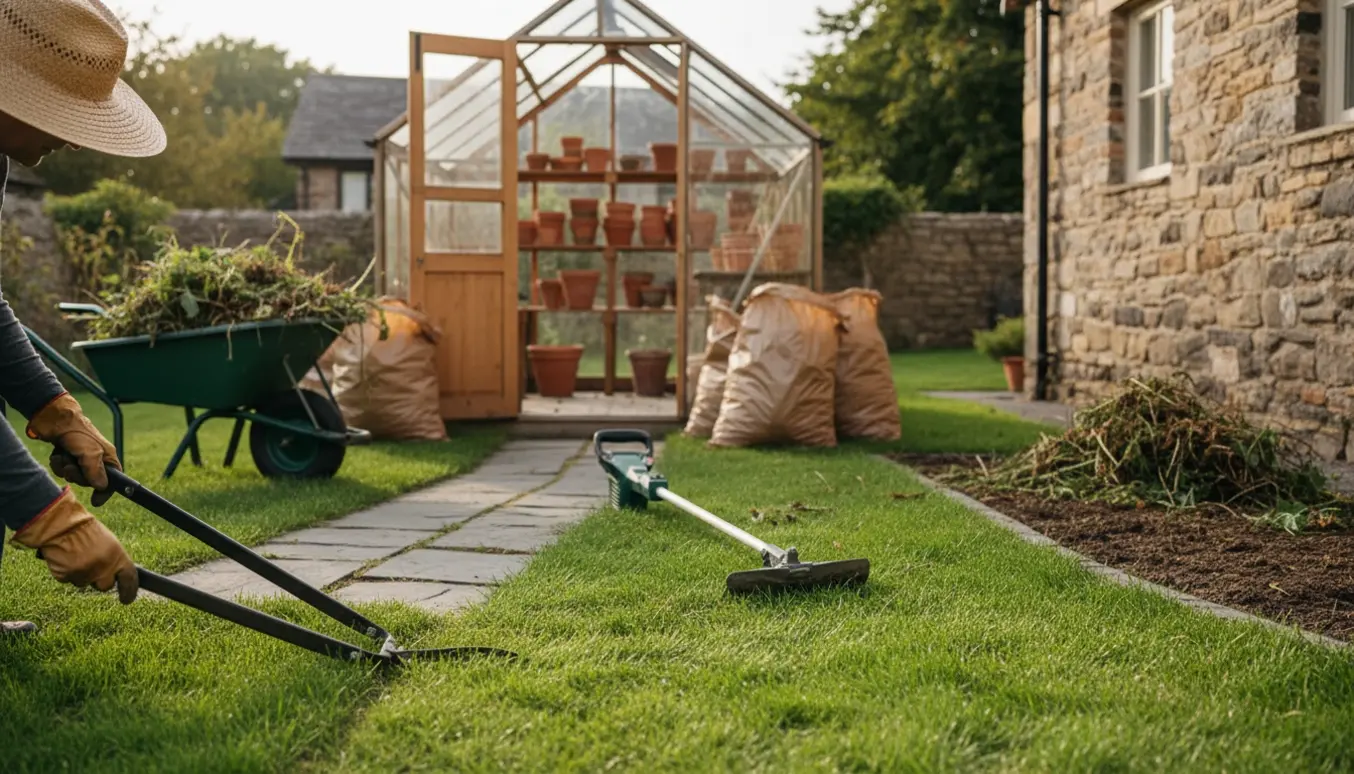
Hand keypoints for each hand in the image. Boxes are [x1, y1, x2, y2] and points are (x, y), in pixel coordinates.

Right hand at [11, 488, 137, 603]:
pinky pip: (68, 579)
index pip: (129, 579)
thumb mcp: (108, 543)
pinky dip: (67, 572)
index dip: (129, 591)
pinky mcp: (66, 576)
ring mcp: (84, 573)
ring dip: (81, 574)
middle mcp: (103, 568)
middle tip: (92, 565)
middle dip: (99, 580)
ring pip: (84, 583)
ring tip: (76, 555)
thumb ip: (114, 561)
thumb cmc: (85, 530)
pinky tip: (66, 558)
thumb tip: (116, 576)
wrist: (61, 525)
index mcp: (117, 556)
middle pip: (105, 586)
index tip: (127, 599)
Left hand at [25, 392, 119, 505]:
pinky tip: (57, 454)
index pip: (112, 480)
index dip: (105, 492)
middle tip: (72, 467)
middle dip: (78, 476)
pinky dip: (57, 464)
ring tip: (64, 456)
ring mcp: (79, 458)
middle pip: (89, 481)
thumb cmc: (77, 433)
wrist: (55, 419)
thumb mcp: (90, 453)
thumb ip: (96, 472)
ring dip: (65, 468)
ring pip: (73, 475)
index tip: (96, 501)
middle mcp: (95, 459)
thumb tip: (102, 487)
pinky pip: (61, 470)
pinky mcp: (66, 456)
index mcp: (107, 457)